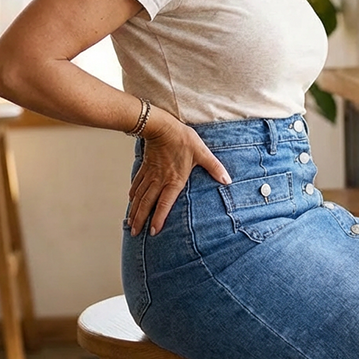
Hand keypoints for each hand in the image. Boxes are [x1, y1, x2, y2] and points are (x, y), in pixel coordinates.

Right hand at [127, 108, 230, 236]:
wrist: (161, 126)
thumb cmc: (182, 139)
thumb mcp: (202, 152)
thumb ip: (214, 167)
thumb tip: (228, 180)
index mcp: (174, 180)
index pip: (164, 204)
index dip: (158, 218)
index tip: (153, 231)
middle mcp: (160, 180)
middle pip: (147, 203)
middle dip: (140, 219)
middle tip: (134, 232)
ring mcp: (151, 174)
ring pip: (140, 195)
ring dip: (134, 209)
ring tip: (130, 222)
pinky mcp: (146, 166)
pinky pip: (137, 183)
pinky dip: (133, 193)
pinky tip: (131, 199)